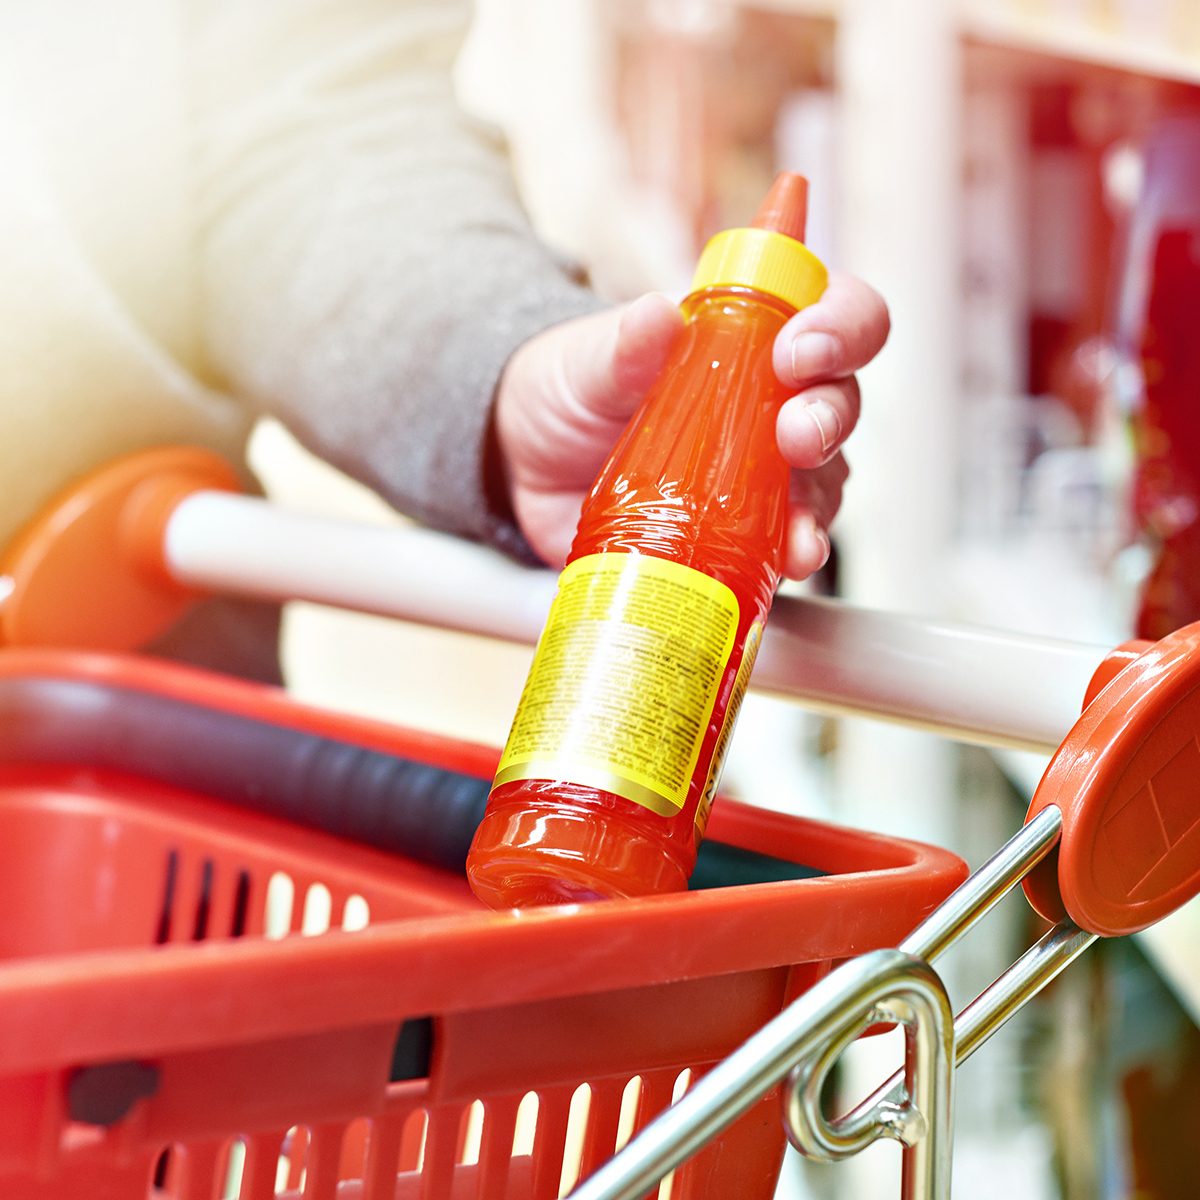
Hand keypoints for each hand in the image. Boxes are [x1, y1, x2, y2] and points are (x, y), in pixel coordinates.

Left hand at [494, 271, 888, 577]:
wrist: (527, 469)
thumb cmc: (569, 394)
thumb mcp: (587, 363)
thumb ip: (625, 344)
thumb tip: (658, 314)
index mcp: (747, 338)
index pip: (828, 311)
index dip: (838, 323)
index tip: (799, 350)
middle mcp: (771, 401)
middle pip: (840, 399)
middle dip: (829, 416)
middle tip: (796, 435)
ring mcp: (764, 470)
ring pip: (827, 478)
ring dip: (820, 500)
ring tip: (799, 524)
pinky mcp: (745, 529)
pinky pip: (788, 540)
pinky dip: (794, 551)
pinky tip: (789, 560)